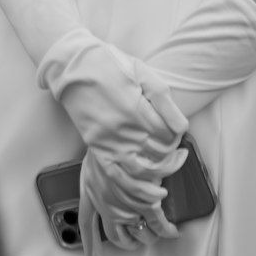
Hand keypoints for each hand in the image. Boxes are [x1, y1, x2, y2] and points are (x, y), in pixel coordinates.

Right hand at [38, 35, 187, 175]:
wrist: (73, 68)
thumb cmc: (109, 65)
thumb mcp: (142, 71)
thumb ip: (164, 98)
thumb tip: (181, 127)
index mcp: (137, 110)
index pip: (170, 135)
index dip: (178, 134)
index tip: (177, 129)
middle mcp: (124, 130)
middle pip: (160, 153)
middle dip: (173, 151)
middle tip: (177, 146)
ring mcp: (110, 142)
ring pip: (143, 171)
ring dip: (162, 172)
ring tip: (172, 166)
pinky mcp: (97, 148)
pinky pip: (119, 177)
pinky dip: (137, 188)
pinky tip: (151, 191)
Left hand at [78, 146, 184, 255]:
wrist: (118, 137)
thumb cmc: (103, 140)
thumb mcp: (92, 157)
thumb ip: (97, 171)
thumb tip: (107, 173)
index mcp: (90, 193)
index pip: (87, 225)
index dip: (92, 247)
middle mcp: (105, 206)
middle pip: (116, 236)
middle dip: (127, 241)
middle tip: (134, 241)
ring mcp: (125, 208)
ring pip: (138, 232)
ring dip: (147, 236)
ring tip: (155, 233)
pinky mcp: (144, 205)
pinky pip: (156, 224)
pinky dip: (165, 230)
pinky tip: (171, 231)